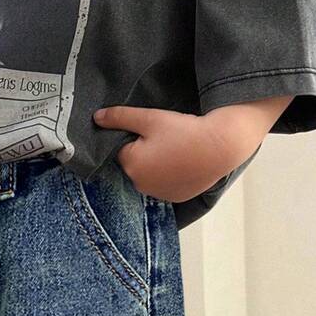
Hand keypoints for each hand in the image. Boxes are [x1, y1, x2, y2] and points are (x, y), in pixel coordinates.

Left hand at [92, 95, 293, 202]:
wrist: (219, 147)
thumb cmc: (184, 131)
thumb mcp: (150, 118)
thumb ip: (120, 117)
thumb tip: (97, 118)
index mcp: (130, 164)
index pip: (122, 149)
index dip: (136, 137)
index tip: (153, 131)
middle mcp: (140, 184)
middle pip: (135, 164)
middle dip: (144, 152)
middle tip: (167, 138)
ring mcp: (158, 194)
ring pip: (150, 175)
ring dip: (157, 165)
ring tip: (177, 150)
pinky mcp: (175, 198)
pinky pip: (165, 185)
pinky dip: (170, 176)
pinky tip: (183, 163)